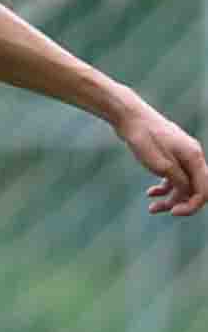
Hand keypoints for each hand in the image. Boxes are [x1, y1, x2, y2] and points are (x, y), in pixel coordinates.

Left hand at [112, 101, 207, 215]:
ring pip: (182, 184)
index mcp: (194, 157)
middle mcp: (192, 156)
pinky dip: (163, 187)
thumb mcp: (161, 165)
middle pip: (194, 188)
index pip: (204, 189)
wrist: (131, 119)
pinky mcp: (170, 155)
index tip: (173, 213)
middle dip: (179, 202)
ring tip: (151, 207)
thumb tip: (189, 193)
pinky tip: (150, 193)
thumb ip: (179, 180)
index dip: (192, 205)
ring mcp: (181, 156)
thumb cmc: (145, 139)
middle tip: (156, 210)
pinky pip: (173, 177)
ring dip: (169, 198)